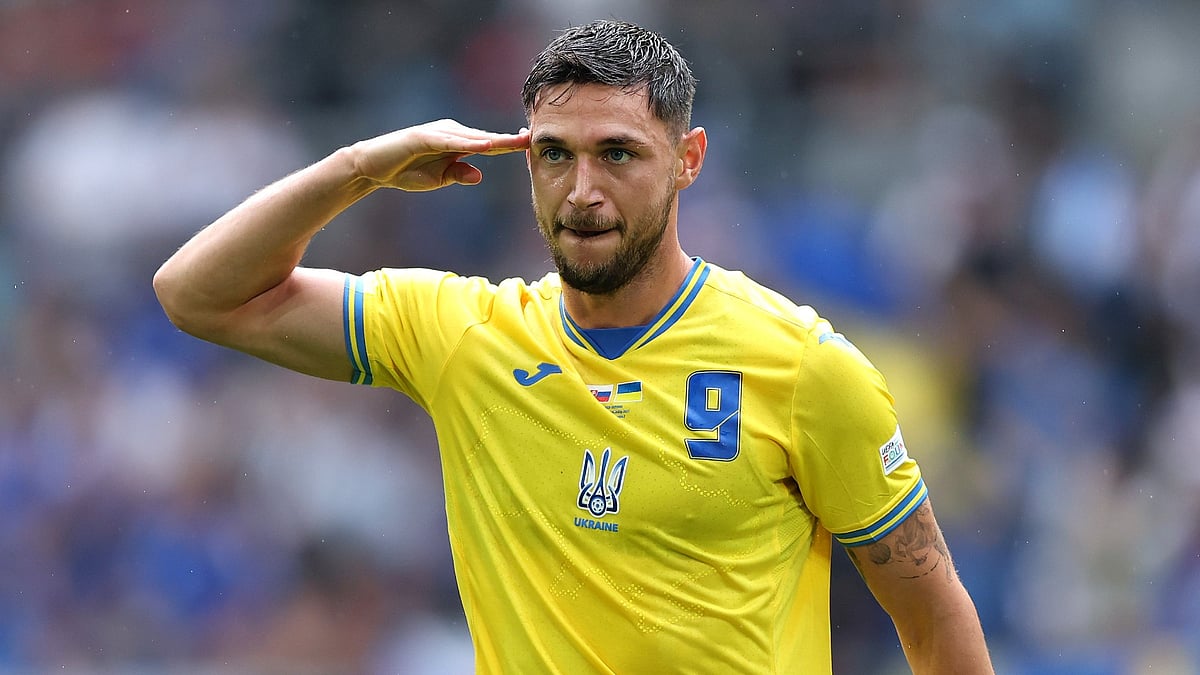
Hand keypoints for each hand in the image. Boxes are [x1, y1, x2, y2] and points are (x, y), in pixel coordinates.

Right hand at [348, 119, 529, 191]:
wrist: (374, 167)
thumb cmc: (407, 171)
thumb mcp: (438, 179)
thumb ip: (459, 174)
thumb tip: (479, 175)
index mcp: (457, 143)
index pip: (489, 144)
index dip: (510, 144)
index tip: (533, 144)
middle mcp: (450, 133)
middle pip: (485, 137)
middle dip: (509, 139)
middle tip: (535, 138)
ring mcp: (437, 133)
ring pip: (471, 137)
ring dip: (494, 140)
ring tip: (517, 142)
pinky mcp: (422, 137)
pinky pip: (449, 141)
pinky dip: (467, 143)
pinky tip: (484, 146)